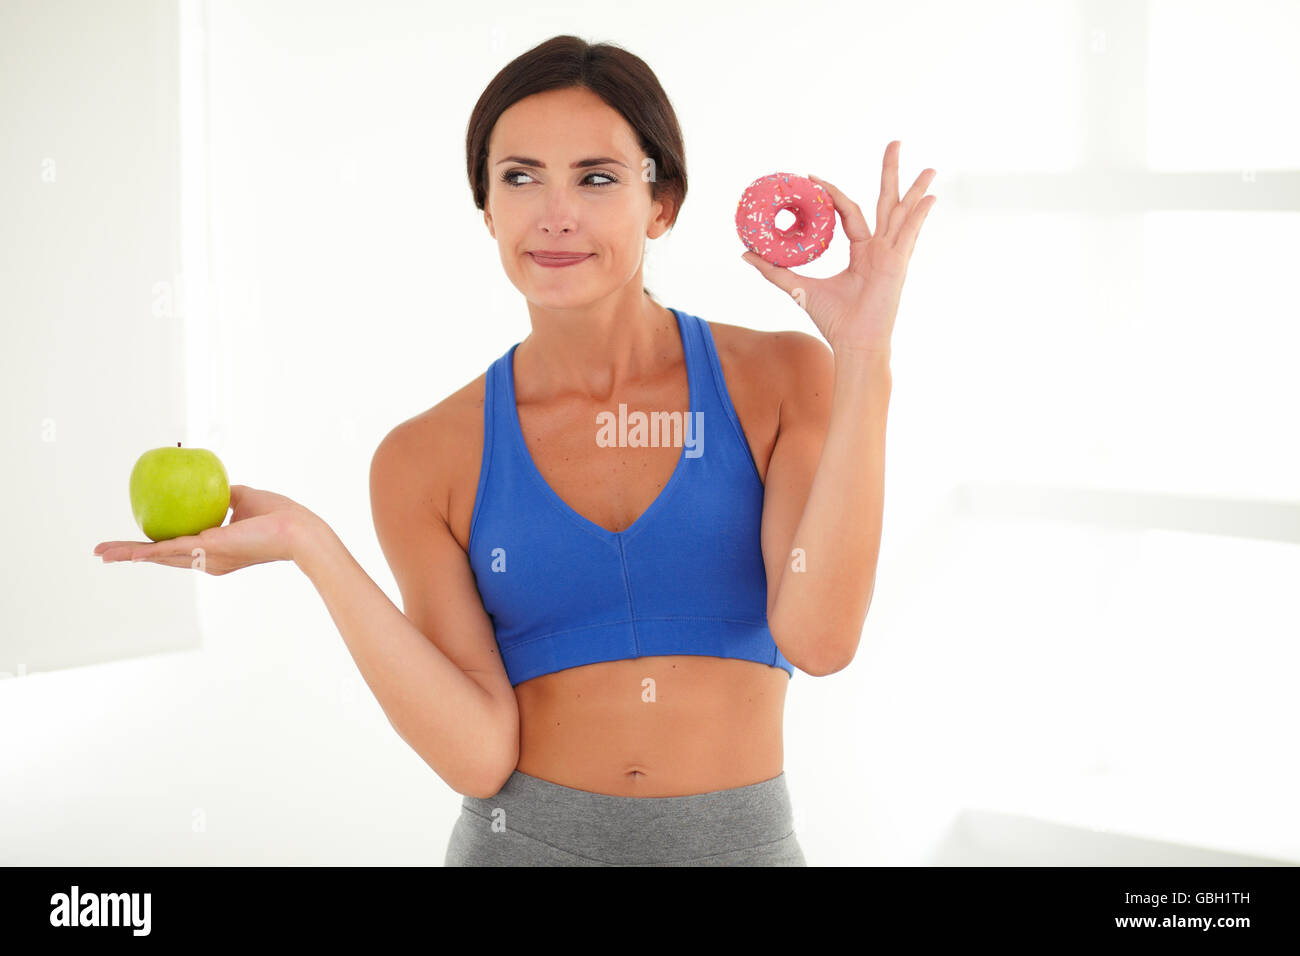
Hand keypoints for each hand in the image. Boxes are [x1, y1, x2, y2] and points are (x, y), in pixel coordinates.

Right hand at [93, 484, 315, 574]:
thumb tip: (216, 484)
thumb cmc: (279, 515)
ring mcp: (206, 557)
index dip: (155, 546)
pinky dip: (145, 551)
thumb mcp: (246, 499)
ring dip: (129, 555)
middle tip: (104, 553)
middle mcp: (207, 559)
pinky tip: (126, 552)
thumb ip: (227, 494)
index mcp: (214, 549)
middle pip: (161, 557)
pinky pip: (170, 550)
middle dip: (132, 555)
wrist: (297, 529)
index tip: (135, 543)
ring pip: (159, 557)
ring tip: (103, 554)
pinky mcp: (207, 550)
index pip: (178, 548)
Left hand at [741, 140, 935, 354]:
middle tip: (895, 143)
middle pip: (886, 202)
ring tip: (928, 167)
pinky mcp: (897, 263)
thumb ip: (773, 270)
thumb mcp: (798, 288)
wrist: (853, 343)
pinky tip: (931, 197)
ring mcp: (891, 254)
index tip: (813, 179)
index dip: (832, 193)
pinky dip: (919, 215)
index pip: (848, 212)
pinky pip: (909, 234)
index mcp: (861, 251)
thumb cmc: (833, 321)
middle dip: (890, 173)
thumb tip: (745, 254)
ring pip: (902, 212)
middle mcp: (879, 248)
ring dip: (914, 189)